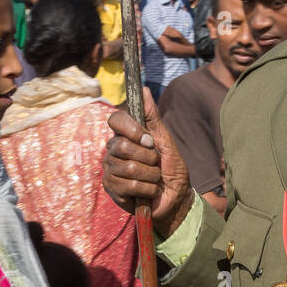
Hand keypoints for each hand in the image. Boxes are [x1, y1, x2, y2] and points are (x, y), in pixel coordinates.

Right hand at [103, 87, 192, 235]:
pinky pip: (128, 185)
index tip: (149, 139)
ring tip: (155, 179)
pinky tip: (150, 191)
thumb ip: (153, 117)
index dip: (131, 128)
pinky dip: (147, 189)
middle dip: (147, 157)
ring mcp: (111, 170)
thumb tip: (144, 89)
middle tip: (156, 163)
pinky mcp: (112, 189)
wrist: (176, 197)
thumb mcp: (166, 140)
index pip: (115, 119)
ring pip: (126, 167)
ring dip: (150, 175)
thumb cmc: (171, 168)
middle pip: (121, 145)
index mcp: (125, 136)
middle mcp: (113, 151)